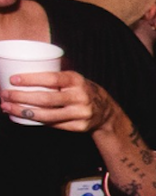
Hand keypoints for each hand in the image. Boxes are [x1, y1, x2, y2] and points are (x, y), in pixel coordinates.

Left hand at [2, 69, 120, 133]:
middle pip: (45, 99)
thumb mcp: (72, 79)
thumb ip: (53, 75)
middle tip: (4, 95)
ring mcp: (81, 114)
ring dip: (23, 112)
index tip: (12, 79)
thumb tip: (21, 67)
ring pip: (47, 115)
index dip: (30, 79)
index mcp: (76, 80)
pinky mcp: (79, 127)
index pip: (51, 79)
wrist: (105, 110)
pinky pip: (53, 125)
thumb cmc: (79, 90)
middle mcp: (80, 97)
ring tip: (7, 107)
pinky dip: (35, 121)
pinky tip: (22, 117)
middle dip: (21, 98)